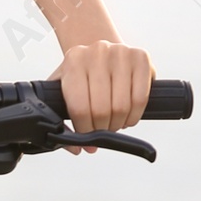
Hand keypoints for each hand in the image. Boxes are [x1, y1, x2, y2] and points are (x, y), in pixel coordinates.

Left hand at [58, 38, 153, 152]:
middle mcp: (96, 52)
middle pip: (101, 110)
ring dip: (119, 124)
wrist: (103, 52)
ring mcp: (120, 52)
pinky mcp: (141, 57)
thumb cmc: (84, 75)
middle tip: (103, 130)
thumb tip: (75, 148)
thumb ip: (60, 118)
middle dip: (103, 129)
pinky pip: (141, 99)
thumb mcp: (65, 88)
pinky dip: (135, 116)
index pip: (79, 107)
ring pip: (122, 107)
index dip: (85, 130)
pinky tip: (128, 115)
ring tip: (115, 122)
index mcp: (73, 60)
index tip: (88, 140)